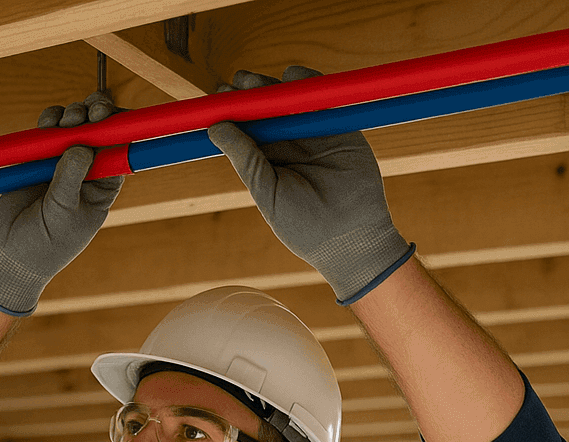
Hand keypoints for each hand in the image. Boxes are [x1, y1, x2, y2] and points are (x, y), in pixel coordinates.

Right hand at [0, 91, 126, 315]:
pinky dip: (49, 121)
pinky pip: (48, 132)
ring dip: (72, 115)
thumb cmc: (45, 243)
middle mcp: (88, 171)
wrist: (11, 256)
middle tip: (89, 114)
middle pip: (100, 131)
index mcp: (104, 187)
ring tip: (64, 121)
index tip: (112, 116)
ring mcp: (63, 162)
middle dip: (97, 115)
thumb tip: (81, 145)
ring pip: (74, 126)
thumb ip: (70, 178)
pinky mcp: (38, 158)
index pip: (121, 150)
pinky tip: (47, 123)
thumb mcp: (62, 212)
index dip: (121, 128)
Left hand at [207, 66, 412, 303]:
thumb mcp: (267, 192)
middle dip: (251, 95)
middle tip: (236, 83)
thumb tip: (215, 128)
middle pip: (267, 112)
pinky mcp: (342, 129)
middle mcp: (290, 147)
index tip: (217, 97)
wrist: (352, 239)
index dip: (233, 113)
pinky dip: (309, 83)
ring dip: (272, 87)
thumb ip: (246, 159)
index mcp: (269, 165)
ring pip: (291, 102)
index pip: (247, 132)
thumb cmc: (304, 226)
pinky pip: (324, 100)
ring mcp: (315, 136)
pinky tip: (291, 75)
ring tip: (252, 80)